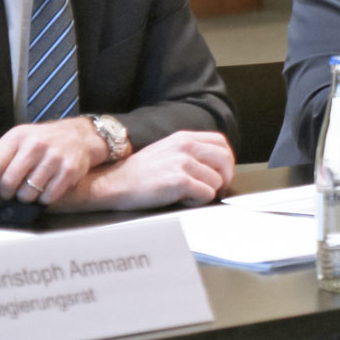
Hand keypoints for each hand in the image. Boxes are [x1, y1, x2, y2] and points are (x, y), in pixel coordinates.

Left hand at [0, 117, 104, 206]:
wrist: (79, 136)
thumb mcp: (15, 141)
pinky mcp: (70, 170)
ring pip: (28, 193)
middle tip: (9, 193)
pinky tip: (44, 189)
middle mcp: (36, 145)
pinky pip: (48, 197)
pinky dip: (43, 199)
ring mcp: (54, 157)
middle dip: (5, 194)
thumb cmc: (41, 141)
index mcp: (18, 136)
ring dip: (24, 198)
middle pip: (9, 182)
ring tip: (28, 189)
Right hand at [47, 130, 235, 212]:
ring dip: (205, 192)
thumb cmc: (140, 172)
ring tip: (185, 194)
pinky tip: (180, 199)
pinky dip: (196, 202)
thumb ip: (190, 152)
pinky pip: (206, 195)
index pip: (221, 143)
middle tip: (210, 190)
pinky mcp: (180, 181)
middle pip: (226, 161)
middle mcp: (186, 146)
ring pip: (217, 182)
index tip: (219, 174)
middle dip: (223, 178)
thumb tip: (215, 167)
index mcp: (184, 137)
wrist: (114, 182)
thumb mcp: (167, 151)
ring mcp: (183, 163)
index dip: (225, 161)